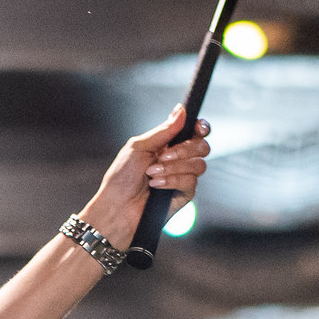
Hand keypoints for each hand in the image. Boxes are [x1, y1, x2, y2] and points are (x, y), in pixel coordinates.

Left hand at [78, 105, 211, 250]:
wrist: (117, 207)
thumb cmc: (121, 178)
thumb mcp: (139, 147)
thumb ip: (163, 130)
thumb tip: (181, 110)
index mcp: (168, 145)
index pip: (195, 132)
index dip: (201, 128)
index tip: (197, 128)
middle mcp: (178, 160)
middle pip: (202, 147)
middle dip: (184, 149)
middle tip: (162, 155)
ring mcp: (182, 177)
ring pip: (199, 165)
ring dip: (173, 167)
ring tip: (151, 173)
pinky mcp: (184, 195)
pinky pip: (190, 182)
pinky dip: (172, 181)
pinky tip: (156, 185)